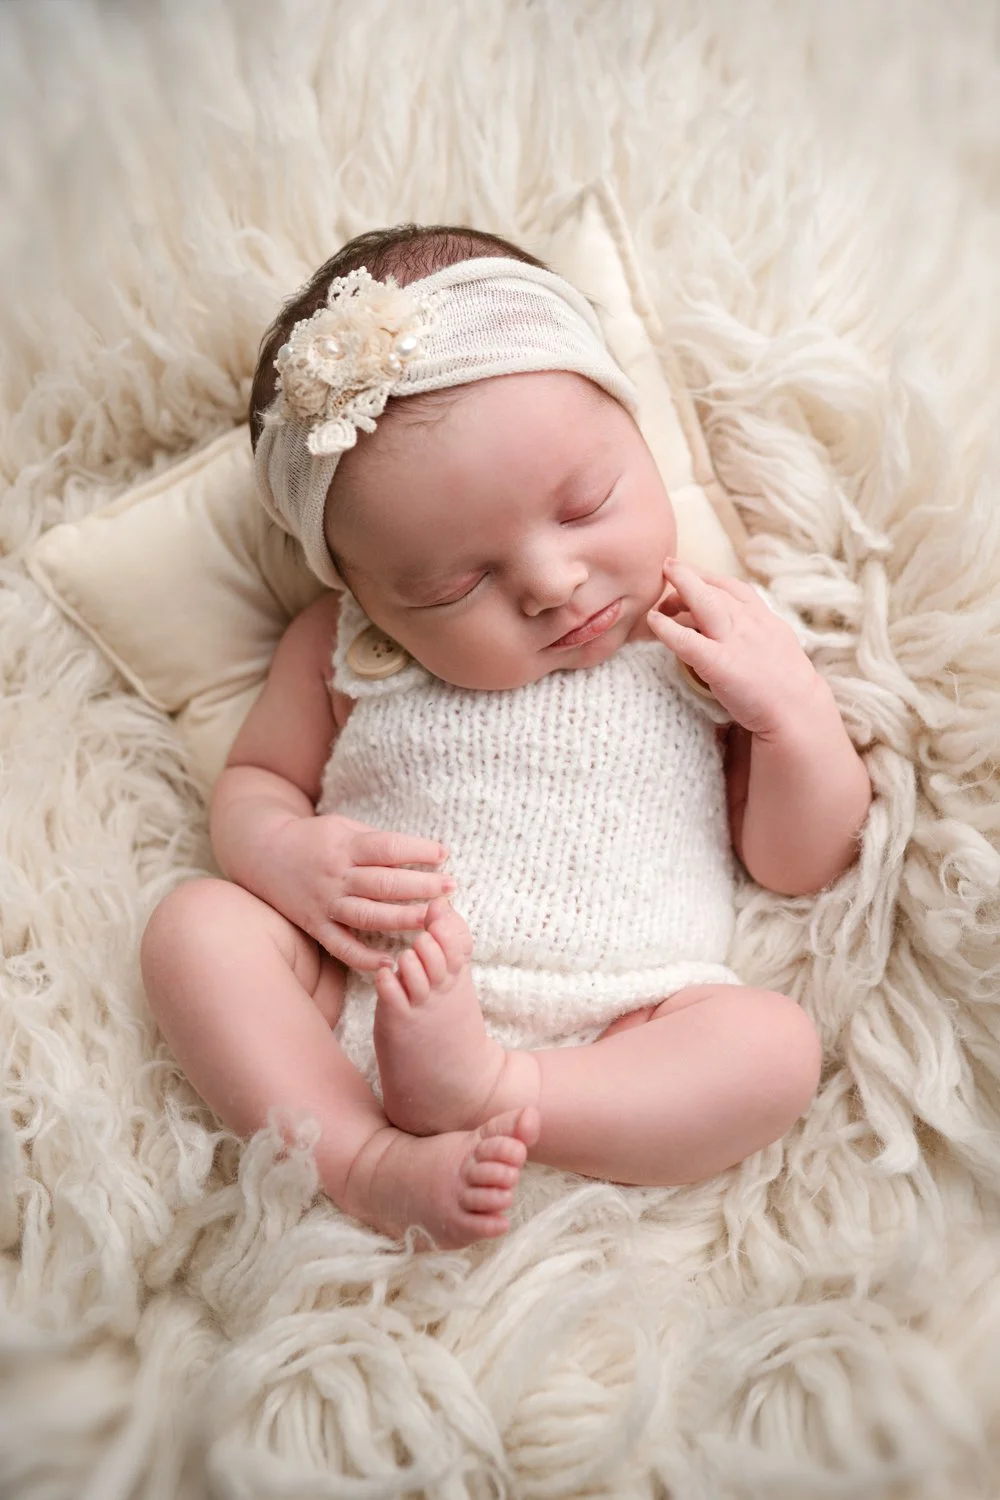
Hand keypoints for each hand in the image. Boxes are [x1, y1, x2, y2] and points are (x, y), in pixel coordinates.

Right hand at [266, 813, 454, 969]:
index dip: (417, 851)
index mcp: (345, 846)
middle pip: (383, 884)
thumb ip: (375, 841)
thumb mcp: (342, 827)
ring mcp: (325, 903)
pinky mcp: (315, 925)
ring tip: (431, 920)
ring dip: (402, 919)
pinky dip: (364, 958)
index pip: (387, 848)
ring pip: (368, 916)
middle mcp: (336, 875)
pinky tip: (390, 963)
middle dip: (421, 886)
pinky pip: (341, 946)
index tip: (443, 854)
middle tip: (450, 888)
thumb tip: (418, 852)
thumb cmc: (312, 838)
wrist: (262, 853)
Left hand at [647, 558, 818, 735]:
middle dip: (690, 575)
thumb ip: (756, 633)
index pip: (734, 588)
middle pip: (716, 588)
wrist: (799, 711)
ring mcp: (734, 641)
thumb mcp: (778, 646)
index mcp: (763, 619)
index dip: (711, 578)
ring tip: (660, 581)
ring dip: (680, 588)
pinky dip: (667, 628)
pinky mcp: (719, 664)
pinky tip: (653, 621)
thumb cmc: (787, 686)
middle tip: (669, 568)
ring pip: (704, 603)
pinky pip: (687, 641)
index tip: (693, 574)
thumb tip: (735, 631)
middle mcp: (749, 622)